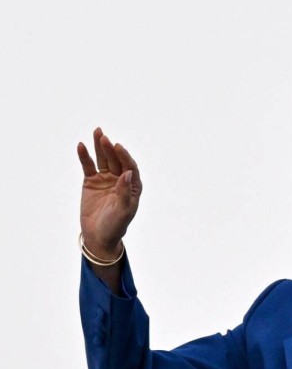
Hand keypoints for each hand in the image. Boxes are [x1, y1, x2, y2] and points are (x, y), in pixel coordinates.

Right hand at [77, 127, 141, 257]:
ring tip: (97, 132)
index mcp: (132, 186)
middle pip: (116, 160)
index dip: (124, 156)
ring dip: (99, 146)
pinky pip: (88, 166)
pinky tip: (81, 146)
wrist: (99, 236)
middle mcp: (120, 179)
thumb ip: (125, 193)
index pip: (130, 167)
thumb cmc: (116, 225)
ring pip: (103, 159)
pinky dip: (85, 157)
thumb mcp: (123, 211)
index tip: (118, 147)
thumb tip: (128, 173)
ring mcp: (105, 179)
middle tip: (104, 137)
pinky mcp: (91, 181)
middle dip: (111, 148)